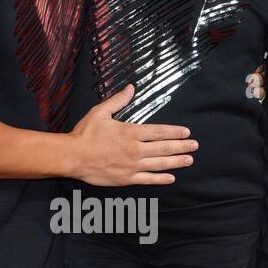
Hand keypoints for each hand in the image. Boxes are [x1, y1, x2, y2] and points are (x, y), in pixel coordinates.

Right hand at [67, 84, 198, 185]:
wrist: (72, 156)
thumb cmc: (85, 134)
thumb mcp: (100, 112)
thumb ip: (118, 101)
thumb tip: (131, 88)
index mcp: (131, 132)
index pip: (159, 132)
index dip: (175, 132)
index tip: (186, 133)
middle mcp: (135, 150)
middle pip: (164, 148)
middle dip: (182, 146)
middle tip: (195, 146)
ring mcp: (132, 166)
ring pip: (160, 164)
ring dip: (176, 162)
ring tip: (189, 160)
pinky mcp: (126, 179)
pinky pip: (148, 179)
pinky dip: (160, 179)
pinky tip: (171, 177)